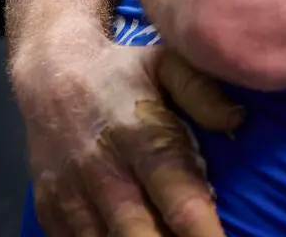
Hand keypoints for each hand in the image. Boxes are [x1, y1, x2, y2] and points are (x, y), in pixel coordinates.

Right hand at [15, 41, 240, 236]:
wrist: (48, 71)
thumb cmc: (122, 73)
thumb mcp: (167, 65)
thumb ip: (201, 91)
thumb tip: (237, 120)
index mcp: (140, 136)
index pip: (179, 198)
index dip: (204, 233)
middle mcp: (102, 171)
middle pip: (140, 236)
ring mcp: (70, 193)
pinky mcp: (48, 207)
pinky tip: (131, 235)